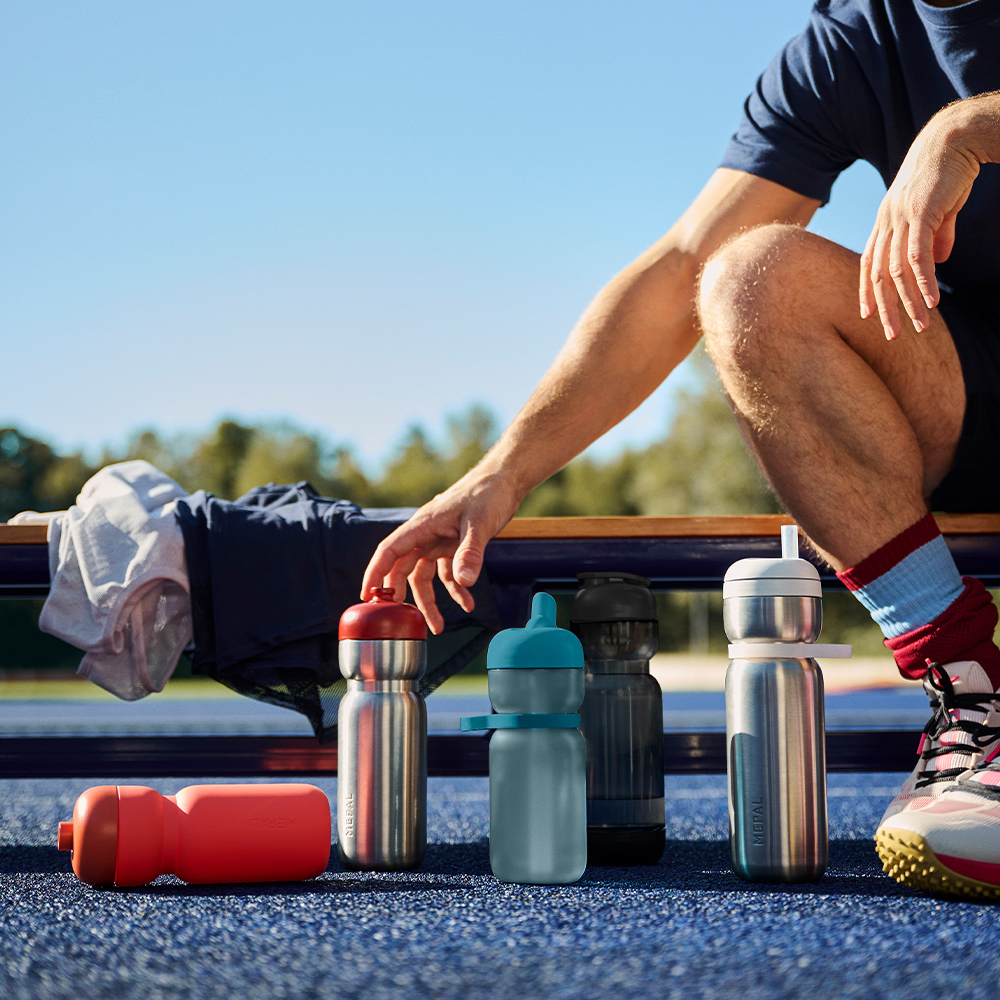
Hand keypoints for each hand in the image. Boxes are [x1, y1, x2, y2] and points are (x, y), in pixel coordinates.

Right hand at [360, 471, 520, 633]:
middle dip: (402, 596)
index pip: (390, 551)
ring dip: (429, 601)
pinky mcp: (454, 544)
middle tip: (401, 621)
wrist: (504, 480)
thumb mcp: (479, 524)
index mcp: (423, 525)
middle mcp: (426, 534)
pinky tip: (467, 603)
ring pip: (424, 575)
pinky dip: (455, 590)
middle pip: (404, 569)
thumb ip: (470, 553)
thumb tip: (463, 581)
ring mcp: (439, 540)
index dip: (375, 573)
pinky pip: (447, 573)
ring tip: (438, 627)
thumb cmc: (488, 492)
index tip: (366, 595)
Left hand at [860, 101, 981, 339]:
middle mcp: (886, 222)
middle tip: (893, 336)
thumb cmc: (947, 173)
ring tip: (920, 326)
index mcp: (885, 222)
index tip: (868, 316)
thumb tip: (940, 259)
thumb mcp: (938, 210)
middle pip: (879, 275)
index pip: (869, 263)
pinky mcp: (920, 214)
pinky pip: (918, 256)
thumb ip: (936, 236)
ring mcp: (900, 218)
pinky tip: (931, 301)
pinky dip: (923, 282)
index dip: (867, 290)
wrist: (954, 138)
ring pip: (899, 271)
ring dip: (909, 303)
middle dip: (885, 309)